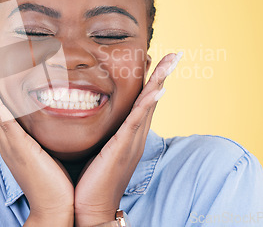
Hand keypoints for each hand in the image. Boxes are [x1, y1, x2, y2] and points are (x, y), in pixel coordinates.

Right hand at [0, 54, 74, 225]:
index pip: (0, 107)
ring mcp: (10, 143)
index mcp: (14, 140)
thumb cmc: (55, 181)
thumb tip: (53, 120)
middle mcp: (8, 139)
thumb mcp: (48, 151)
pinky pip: (4, 121)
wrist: (55, 208)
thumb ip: (45, 135)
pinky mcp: (18, 148)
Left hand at [73, 52, 181, 226]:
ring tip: (172, 60)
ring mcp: (132, 141)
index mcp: (129, 134)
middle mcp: (135, 136)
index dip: (151, 79)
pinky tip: (157, 90)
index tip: (154, 58)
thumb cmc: (90, 180)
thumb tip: (88, 114)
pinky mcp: (124, 148)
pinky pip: (138, 122)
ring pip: (149, 105)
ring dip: (161, 81)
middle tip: (175, 53)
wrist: (91, 209)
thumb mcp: (97, 148)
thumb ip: (100, 131)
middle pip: (152, 98)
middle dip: (163, 74)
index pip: (142, 101)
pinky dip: (149, 104)